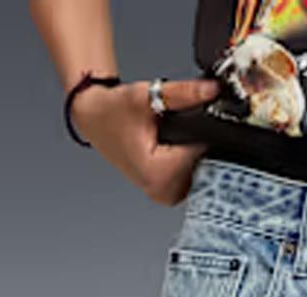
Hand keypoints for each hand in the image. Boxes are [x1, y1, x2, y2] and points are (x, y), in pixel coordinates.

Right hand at [72, 77, 223, 205]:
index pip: (202, 151)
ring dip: (193, 151)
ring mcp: (167, 196)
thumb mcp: (147, 97)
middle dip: (196, 141)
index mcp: (158, 174)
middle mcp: (163, 191)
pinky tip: (174, 148)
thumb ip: (183, 93)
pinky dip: (188, 161)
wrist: (95, 120)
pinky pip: (192, 176)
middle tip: (173, 126)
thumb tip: (211, 90)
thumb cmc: (113, 111)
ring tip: (171, 136)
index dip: (201, 129)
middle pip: (203, 162)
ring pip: (200, 170)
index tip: (190, 118)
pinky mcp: (169, 195)